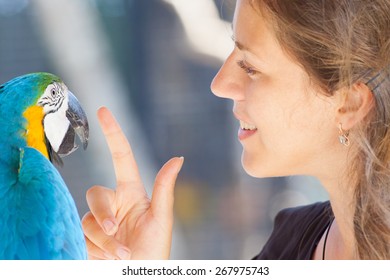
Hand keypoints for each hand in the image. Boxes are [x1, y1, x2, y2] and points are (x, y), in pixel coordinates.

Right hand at [82, 107, 183, 258]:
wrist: (139, 275)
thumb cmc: (155, 251)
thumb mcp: (162, 219)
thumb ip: (165, 189)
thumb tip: (179, 157)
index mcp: (132, 193)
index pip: (121, 157)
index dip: (113, 133)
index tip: (104, 110)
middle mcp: (113, 203)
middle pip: (96, 193)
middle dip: (105, 216)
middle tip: (119, 240)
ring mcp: (98, 220)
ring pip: (88, 219)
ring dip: (104, 242)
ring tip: (122, 257)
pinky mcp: (85, 237)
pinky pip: (80, 236)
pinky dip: (96, 251)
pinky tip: (108, 261)